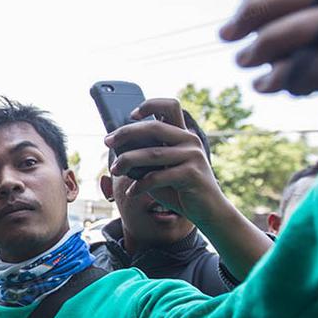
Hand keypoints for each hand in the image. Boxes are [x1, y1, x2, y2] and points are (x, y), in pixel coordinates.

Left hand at [105, 98, 231, 226]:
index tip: (131, 114)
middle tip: (107, 141)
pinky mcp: (192, 174)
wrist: (209, 212)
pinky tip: (131, 192)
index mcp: (183, 135)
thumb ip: (147, 158)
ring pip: (152, 153)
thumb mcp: (161, 170)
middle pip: (154, 127)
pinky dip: (140, 185)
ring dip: (127, 160)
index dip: (150, 105)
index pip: (170, 106)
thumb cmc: (180, 190)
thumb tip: (119, 150)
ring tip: (114, 169)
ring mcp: (193, 156)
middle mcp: (189, 141)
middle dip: (126, 133)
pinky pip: (157, 177)